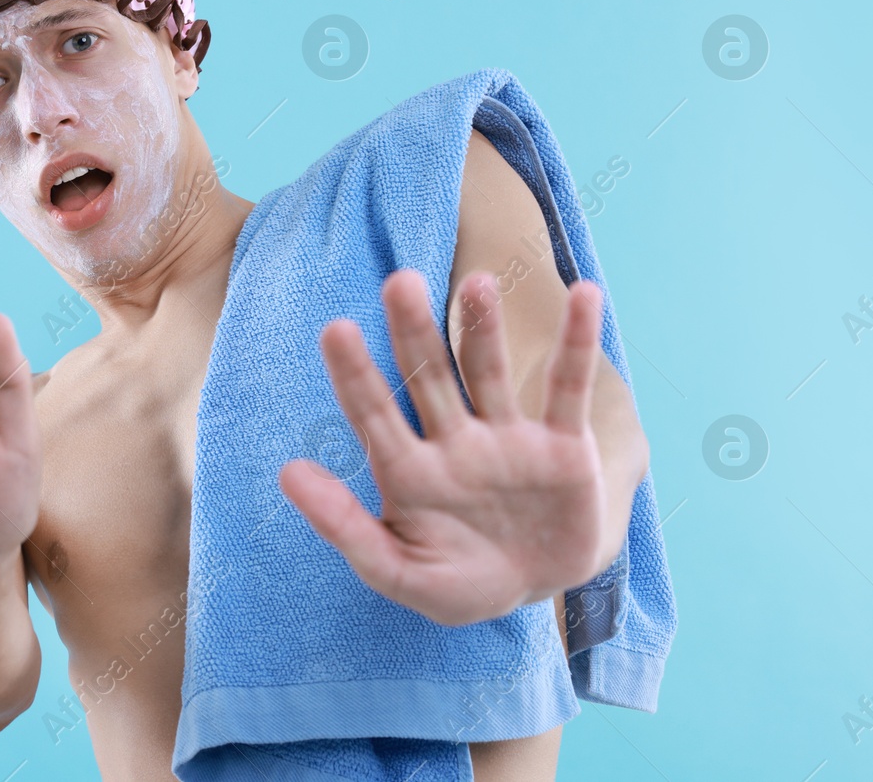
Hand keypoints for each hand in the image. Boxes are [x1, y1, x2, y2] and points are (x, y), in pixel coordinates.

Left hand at [279, 269, 609, 625]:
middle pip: (428, 377)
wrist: (538, 593)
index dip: (355, 374)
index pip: (373, 414)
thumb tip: (288, 472)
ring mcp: (509, 439)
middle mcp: (454, 441)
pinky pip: (569, 387)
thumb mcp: (397, 571)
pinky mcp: (565, 447)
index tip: (336, 328)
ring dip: (483, 328)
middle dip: (414, 332)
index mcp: (408, 470)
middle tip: (400, 281)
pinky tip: (584, 295)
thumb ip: (345, 528)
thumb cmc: (457, 582)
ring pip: (489, 373)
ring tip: (476, 284)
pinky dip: (578, 343)